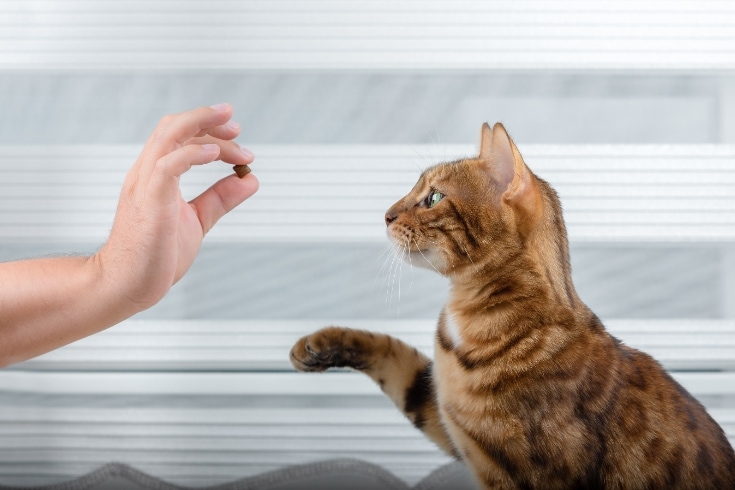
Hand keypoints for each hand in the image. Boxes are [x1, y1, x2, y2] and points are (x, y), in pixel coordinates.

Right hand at [97, 103, 257, 311]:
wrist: (128, 285)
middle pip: (173, 127)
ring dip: (202, 126)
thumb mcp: (197, 220)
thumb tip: (250, 180)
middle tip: (237, 126)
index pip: (178, 135)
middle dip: (207, 118)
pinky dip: (193, 154)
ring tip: (233, 130)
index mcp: (155, 175)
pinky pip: (167, 165)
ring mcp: (145, 185)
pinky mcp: (150, 201)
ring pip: (168, 137)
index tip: (238, 135)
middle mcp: (147, 173)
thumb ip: (220, 199)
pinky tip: (216, 155)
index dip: (208, 128)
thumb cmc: (156, 255)